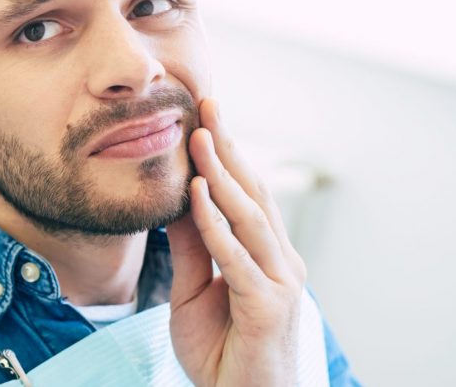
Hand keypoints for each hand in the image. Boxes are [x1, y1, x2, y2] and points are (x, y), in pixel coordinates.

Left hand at [167, 98, 307, 386]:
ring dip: (222, 174)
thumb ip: (189, 249)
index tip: (205, 115)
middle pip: (253, 193)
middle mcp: (281, 262)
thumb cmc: (221, 351)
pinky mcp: (268, 308)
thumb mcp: (192, 291)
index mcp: (266, 255)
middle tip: (208, 104)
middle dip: (229, 147)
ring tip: (201, 136)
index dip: (227, 154)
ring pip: (249, 217)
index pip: (246, 193)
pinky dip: (216, 224)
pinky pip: (236, 258)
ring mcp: (279, 284)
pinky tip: (198, 195)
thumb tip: (175, 200)